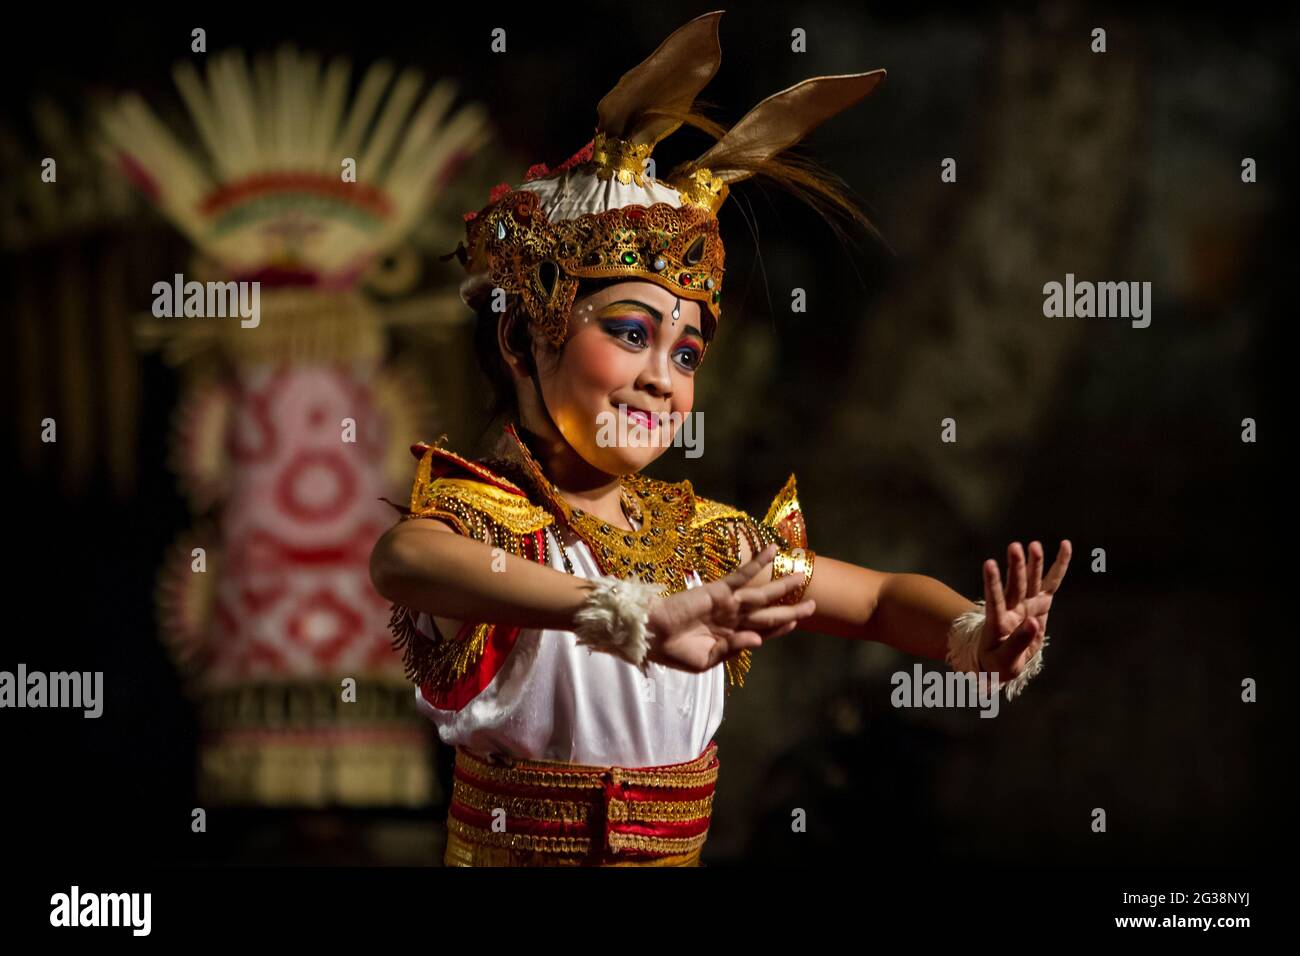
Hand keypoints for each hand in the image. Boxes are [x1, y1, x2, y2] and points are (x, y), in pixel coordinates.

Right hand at [645, 543, 815, 671]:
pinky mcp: (718, 590)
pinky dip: (756, 563)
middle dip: (790, 609)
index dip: (779, 627)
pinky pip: (741, 574)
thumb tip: (758, 641)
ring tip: (802, 575)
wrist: (650, 636)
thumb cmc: (674, 653)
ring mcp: (727, 603)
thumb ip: (733, 649)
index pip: (762, 631)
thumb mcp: (706, 660)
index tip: (796, 621)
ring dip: (782, 585)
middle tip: (813, 604)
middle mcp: (732, 619)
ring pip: (761, 593)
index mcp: (730, 638)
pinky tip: (771, 551)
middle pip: (768, 613)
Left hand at [977, 540, 1071, 681]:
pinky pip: (1051, 583)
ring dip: (1032, 564)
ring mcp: (1026, 604)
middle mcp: (1011, 609)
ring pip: (1031, 581)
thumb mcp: (1004, 660)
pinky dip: (1059, 566)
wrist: (1000, 658)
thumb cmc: (997, 662)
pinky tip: (1065, 546)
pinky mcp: (1040, 604)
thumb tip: (1034, 622)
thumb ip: (1017, 643)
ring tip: (1034, 545)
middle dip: (1016, 567)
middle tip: (1015, 547)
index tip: (989, 564)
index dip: (992, 583)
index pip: (994, 601)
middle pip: (1015, 586)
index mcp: (998, 623)